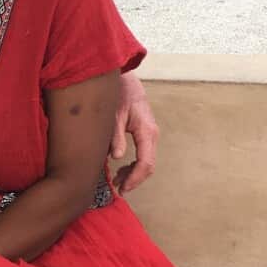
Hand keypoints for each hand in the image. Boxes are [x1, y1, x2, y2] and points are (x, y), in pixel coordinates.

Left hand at [109, 74, 159, 194]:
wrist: (127, 79)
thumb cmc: (120, 93)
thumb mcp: (114, 114)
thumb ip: (115, 135)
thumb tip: (116, 157)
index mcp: (147, 131)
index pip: (145, 162)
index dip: (135, 178)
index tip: (123, 188)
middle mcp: (152, 134)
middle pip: (148, 165)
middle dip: (134, 179)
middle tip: (119, 188)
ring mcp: (150, 134)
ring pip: (146, 160)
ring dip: (133, 172)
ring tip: (117, 180)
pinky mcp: (144, 132)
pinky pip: (143, 153)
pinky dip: (133, 163)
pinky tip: (121, 167)